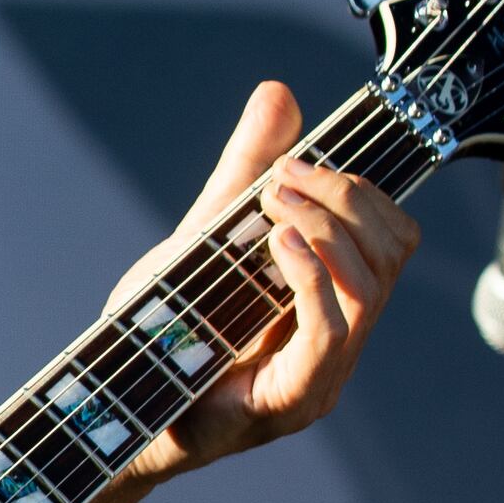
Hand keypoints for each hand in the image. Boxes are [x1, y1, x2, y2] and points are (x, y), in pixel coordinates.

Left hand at [117, 80, 417, 477]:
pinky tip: (277, 243)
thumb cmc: (160, 330)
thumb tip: (280, 94)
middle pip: (392, 255)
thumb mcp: (204, 235)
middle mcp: (340, 342)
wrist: (110, 408)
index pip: (393, 238)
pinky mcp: (291, 400)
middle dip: (344, 199)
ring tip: (271, 203)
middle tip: (281, 179)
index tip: (297, 162)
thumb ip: (245, 171)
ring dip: (325, 227)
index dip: (360, 189)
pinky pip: (331, 332)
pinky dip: (311, 275)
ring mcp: (322, 376)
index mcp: (333, 302)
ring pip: (370, 289)